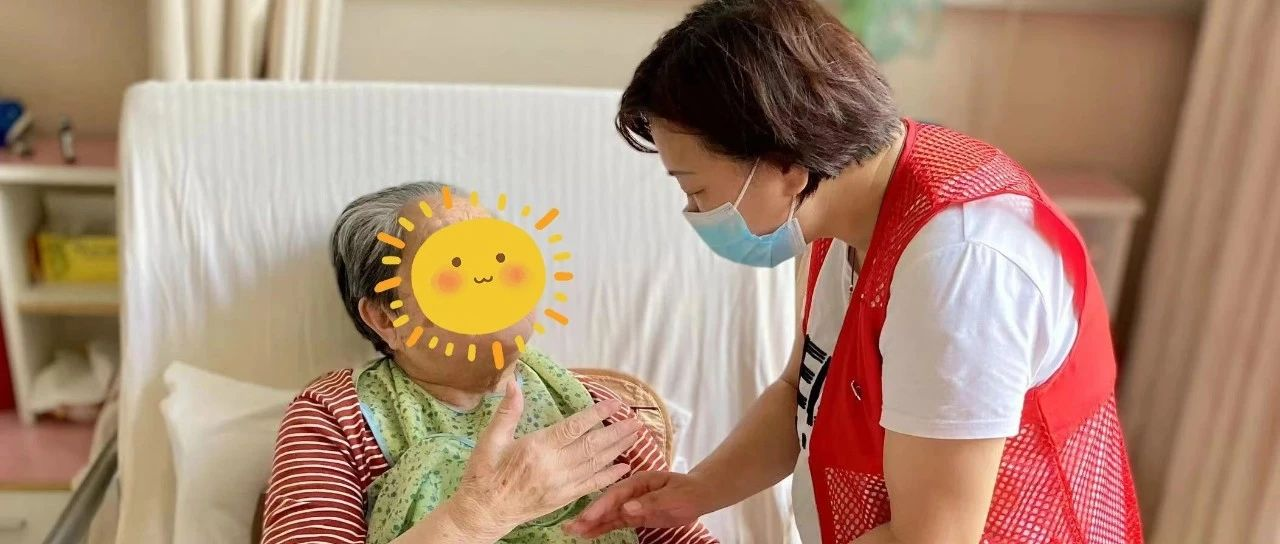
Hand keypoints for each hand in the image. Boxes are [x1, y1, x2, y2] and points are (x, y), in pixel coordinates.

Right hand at [448, 380, 643, 537]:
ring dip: (618, 449)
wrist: (484, 513)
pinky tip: (624, 466)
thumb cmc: (484, 474)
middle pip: (593, 445)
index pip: (574, 427)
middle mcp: (554, 467)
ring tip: (636, 436)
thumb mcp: (490, 440)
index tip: (615, 403)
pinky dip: (610, 475)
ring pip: (597, 464)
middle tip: (636, 420)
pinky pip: (592, 486)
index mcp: (537, 448)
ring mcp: (562, 485)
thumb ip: (507, 412)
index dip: (596, 414)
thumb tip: (514, 384)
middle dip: (617, 431)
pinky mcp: (564, 499)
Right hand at [563, 471, 712, 537]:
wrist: (698, 495)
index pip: (616, 494)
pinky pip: (615, 522)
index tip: (588, 517)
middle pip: (607, 504)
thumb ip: (651, 502)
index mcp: (638, 482)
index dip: (601, 505)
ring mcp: (631, 504)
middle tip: (570, 526)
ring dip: (590, 523)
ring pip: (608, 514)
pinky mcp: (634, 516)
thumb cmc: (687, 491)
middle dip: (589, 515)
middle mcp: (630, 492)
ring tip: (571, 531)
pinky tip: (588, 533)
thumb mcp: (673, 496)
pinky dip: (601, 528)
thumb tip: (627, 508)